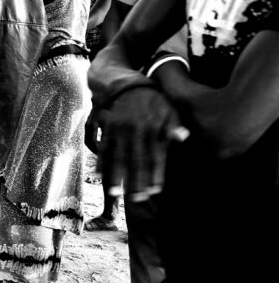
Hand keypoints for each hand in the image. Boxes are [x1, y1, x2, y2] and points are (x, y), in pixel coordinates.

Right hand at [98, 86, 188, 200]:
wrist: (128, 84)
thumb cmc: (153, 100)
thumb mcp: (169, 109)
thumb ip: (174, 125)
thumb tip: (183, 137)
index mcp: (152, 128)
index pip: (154, 156)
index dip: (154, 174)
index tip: (154, 191)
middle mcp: (134, 130)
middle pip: (135, 160)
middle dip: (135, 181)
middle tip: (136, 199)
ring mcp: (118, 129)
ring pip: (117, 156)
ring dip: (116, 175)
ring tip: (114, 193)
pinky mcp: (106, 128)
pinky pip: (102, 146)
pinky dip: (100, 161)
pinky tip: (99, 175)